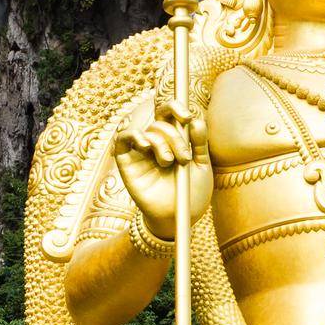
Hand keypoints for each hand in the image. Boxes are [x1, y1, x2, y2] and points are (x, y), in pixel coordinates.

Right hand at [114, 97, 211, 241]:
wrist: (178, 217)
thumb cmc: (191, 193)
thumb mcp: (201, 166)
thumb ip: (199, 143)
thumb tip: (196, 120)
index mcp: (173, 139)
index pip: (169, 113)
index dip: (176, 108)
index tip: (187, 117)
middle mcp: (156, 143)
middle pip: (160, 123)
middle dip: (175, 137)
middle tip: (184, 157)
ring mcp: (141, 152)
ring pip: (147, 131)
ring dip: (161, 143)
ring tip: (169, 162)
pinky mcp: (126, 162)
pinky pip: (122, 139)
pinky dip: (133, 136)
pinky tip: (145, 145)